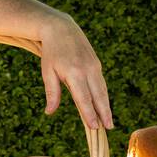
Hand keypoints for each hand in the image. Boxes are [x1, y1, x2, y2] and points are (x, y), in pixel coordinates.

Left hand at [40, 13, 112, 130]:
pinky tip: (103, 106)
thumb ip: (52, 93)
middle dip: (104, 113)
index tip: (94, 127)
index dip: (89, 113)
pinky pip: (100, 83)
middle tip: (109, 128)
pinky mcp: (97, 63)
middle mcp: (87, 70)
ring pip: (102, 90)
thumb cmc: (51, 53)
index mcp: (74, 73)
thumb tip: (49, 112)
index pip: (83, 98)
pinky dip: (103, 95)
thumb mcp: (47, 72)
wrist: (61, 28)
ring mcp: (94, 66)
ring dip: (106, 106)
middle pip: (98, 96)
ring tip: (109, 121)